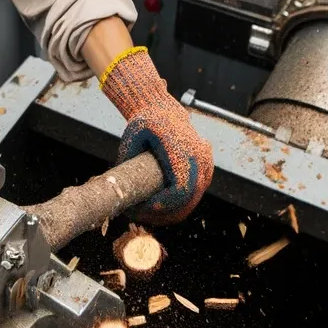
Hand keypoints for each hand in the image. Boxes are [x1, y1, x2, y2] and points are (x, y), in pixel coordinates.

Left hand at [99, 48, 212, 222]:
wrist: (163, 111)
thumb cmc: (145, 124)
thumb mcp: (131, 138)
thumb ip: (127, 161)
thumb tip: (121, 190)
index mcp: (182, 148)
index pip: (181, 188)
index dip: (165, 204)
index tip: (144, 208)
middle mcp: (199, 156)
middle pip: (189, 198)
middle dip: (165, 213)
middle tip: (140, 216)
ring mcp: (206, 163)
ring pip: (194, 200)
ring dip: (172, 212)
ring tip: (147, 213)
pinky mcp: (206, 169)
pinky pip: (195, 194)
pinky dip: (179, 205)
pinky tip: (159, 208)